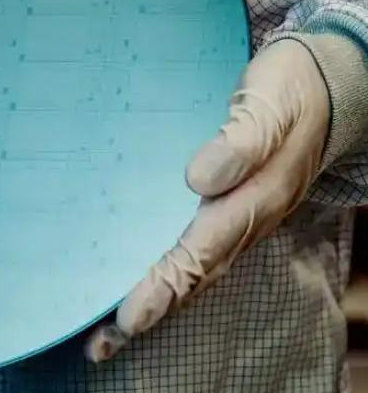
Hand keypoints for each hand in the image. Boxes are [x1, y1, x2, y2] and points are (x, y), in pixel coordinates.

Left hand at [85, 39, 330, 361]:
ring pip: (194, 268)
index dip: (166, 284)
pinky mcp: (230, 207)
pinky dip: (169, 273)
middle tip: (104, 340)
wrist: (326, 89)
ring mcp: (240, 216)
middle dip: (151, 307)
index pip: (203, 250)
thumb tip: (198, 178)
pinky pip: (196, 250)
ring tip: (111, 332)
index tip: (130, 315)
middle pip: (195, 273)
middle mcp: (247, 217)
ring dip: (156, 298)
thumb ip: (242, 141)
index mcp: (256, 197)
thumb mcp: (270, 106)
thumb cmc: (291, 92)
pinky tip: (142, 281)